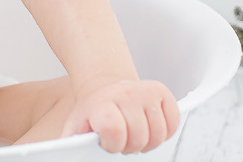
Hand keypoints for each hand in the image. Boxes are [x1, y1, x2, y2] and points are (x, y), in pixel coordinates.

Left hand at [62, 79, 179, 153]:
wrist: (104, 88)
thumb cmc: (93, 112)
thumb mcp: (76, 127)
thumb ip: (71, 145)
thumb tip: (68, 156)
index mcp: (102, 103)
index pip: (114, 129)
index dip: (113, 144)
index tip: (107, 142)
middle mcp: (125, 93)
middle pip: (140, 136)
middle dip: (130, 146)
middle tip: (122, 140)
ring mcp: (145, 91)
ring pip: (158, 133)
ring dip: (148, 141)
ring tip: (134, 134)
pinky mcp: (162, 93)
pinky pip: (173, 123)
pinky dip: (164, 132)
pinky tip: (149, 127)